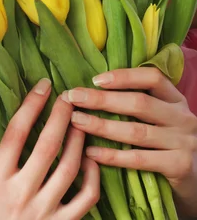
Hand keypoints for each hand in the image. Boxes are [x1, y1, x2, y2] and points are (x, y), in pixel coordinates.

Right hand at [0, 78, 99, 219]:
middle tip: (69, 95)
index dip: (31, 105)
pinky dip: (93, 174)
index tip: (44, 86)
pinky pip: (86, 197)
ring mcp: (43, 213)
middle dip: (60, 116)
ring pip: (69, 167)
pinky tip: (92, 157)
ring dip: (78, 139)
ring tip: (82, 120)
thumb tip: (20, 124)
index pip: (15, 134)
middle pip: (46, 145)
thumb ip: (1, 163)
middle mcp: (19, 195)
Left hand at [64, 67, 196, 215]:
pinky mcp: (179, 166)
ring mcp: (183, 142)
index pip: (152, 78)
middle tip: (73, 97)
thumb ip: (139, 103)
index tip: (96, 79)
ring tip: (76, 121)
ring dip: (102, 125)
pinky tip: (91, 153)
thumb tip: (93, 88)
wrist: (195, 181)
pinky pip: (140, 159)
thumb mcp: (161, 118)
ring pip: (136, 131)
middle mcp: (182, 117)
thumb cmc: (167, 144)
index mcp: (175, 99)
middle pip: (139, 103)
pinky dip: (113, 156)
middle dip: (102, 100)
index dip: (124, 76)